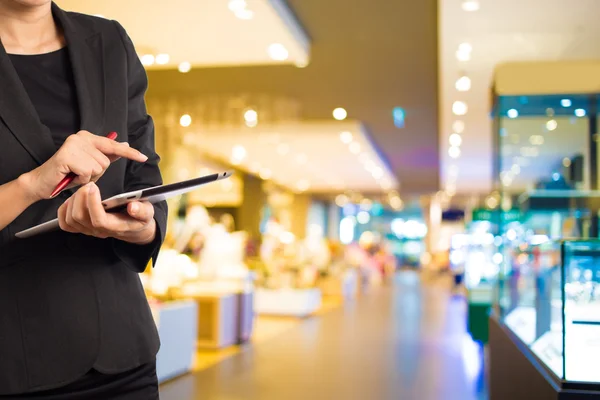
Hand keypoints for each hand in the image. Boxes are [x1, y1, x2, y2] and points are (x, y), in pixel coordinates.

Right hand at [21, 130, 147, 201]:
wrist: (42, 182)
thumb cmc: (67, 174)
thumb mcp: (90, 165)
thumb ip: (106, 155)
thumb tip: (124, 145)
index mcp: (87, 137)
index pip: (113, 145)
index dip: (130, 153)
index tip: (144, 157)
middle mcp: (81, 137)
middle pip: (107, 161)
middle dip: (97, 173)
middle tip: (81, 173)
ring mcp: (73, 145)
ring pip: (99, 168)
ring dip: (88, 177)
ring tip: (75, 175)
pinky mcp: (67, 156)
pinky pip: (88, 172)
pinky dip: (81, 180)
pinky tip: (71, 177)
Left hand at [58, 182, 156, 244]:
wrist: (133, 228)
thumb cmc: (140, 217)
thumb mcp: (148, 212)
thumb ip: (142, 210)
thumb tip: (132, 207)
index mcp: (116, 227)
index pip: (99, 220)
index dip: (93, 203)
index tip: (94, 187)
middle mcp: (100, 231)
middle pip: (80, 218)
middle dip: (81, 198)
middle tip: (89, 184)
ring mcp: (89, 231)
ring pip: (71, 219)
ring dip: (73, 201)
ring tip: (84, 189)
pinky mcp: (82, 228)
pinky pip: (65, 223)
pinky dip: (64, 210)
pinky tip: (72, 199)